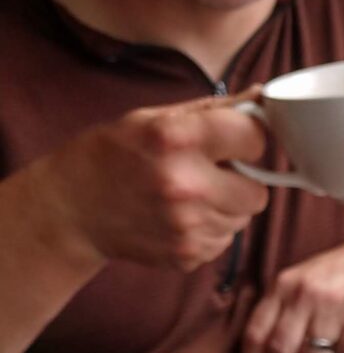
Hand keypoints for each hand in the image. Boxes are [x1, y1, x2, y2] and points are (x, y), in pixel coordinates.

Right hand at [35, 96, 269, 271]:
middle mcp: (184, 185)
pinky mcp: (186, 256)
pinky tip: (179, 217)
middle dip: (241, 181)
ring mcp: (186, 226)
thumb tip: (262, 97)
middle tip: (210, 173)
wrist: (71, 208)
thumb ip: (214, 109)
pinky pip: (224, 241)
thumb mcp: (154, 117)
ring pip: (243, 219)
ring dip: (225, 206)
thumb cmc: (113, 153)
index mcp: (176, 139)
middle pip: (259, 192)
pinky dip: (210, 229)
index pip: (255, 139)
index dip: (248, 139)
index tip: (234, 141)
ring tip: (188, 194)